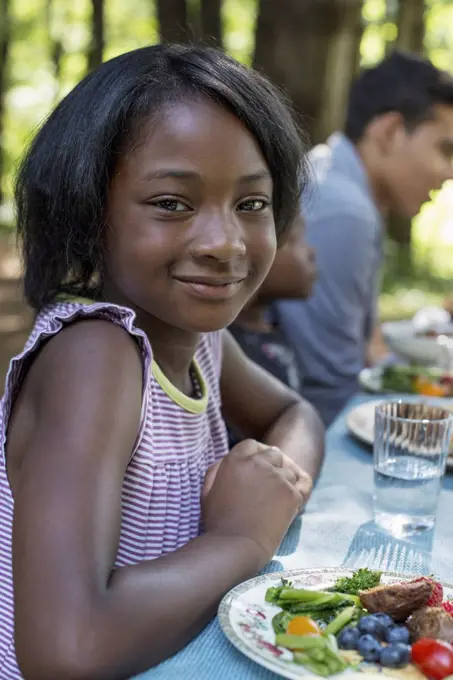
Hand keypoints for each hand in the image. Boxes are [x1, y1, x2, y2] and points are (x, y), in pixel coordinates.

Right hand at [202, 439, 311, 563]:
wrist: (237, 546)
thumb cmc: (219, 521)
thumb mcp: (208, 489)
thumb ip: (218, 469)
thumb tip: (230, 459)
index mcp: (236, 460)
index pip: (251, 444)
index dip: (254, 454)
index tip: (255, 466)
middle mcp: (258, 463)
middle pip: (273, 452)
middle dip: (271, 463)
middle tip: (267, 482)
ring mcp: (278, 478)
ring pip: (288, 469)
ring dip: (283, 479)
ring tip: (274, 498)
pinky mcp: (292, 494)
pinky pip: (300, 485)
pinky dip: (296, 492)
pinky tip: (288, 503)